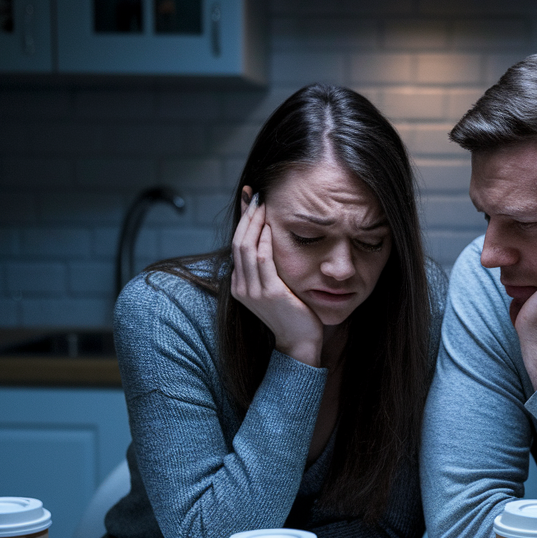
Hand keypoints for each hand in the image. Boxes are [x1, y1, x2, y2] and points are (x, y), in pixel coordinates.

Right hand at [230, 190, 324, 365]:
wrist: (300, 343)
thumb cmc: (292, 315)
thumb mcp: (274, 289)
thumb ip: (268, 270)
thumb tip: (269, 243)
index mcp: (239, 286)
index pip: (237, 245)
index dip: (243, 221)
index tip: (250, 200)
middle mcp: (241, 287)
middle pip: (238, 242)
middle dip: (246, 215)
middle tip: (255, 194)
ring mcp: (253, 291)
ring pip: (247, 247)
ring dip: (255, 222)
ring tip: (263, 204)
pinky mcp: (269, 293)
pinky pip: (263, 260)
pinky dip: (265, 240)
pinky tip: (271, 226)